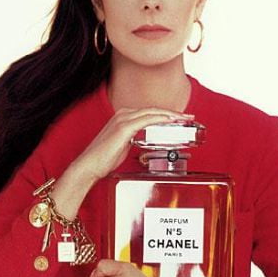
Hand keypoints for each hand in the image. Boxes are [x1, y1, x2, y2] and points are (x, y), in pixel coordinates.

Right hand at [71, 107, 193, 183]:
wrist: (89, 166)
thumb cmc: (104, 159)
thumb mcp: (123, 145)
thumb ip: (134, 139)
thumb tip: (146, 140)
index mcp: (123, 117)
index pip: (149, 112)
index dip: (165, 114)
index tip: (179, 118)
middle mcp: (122, 115)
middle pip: (153, 110)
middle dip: (172, 113)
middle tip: (188, 117)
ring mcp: (122, 120)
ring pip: (152, 112)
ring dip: (170, 114)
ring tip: (183, 118)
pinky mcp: (123, 128)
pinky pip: (146, 120)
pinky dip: (160, 118)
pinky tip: (170, 121)